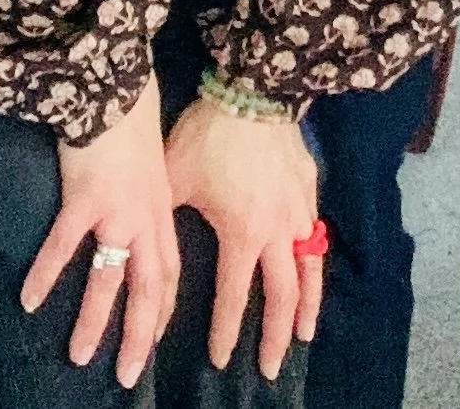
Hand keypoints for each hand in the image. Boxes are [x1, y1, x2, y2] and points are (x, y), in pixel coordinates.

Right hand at [21, 75, 179, 388]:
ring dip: (95, 320)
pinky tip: (28, 300)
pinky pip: (65, 246)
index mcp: (162, 210)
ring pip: (109, 279)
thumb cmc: (133, 118)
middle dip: (142, 335)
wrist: (118, 84)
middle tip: (129, 373)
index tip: (155, 338)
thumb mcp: (153, 163)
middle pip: (150, 288)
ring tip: (80, 355)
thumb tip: (136, 218)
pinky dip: (46, 274)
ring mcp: (117, 210)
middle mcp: (146, 217)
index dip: (164, 308)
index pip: (169, 271)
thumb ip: (147, 196)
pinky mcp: (86, 197)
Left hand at [164, 93, 322, 382]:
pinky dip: (315, 263)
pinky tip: (311, 272)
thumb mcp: (175, 178)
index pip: (232, 297)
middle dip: (274, 336)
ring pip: (309, 269)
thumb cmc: (208, 135)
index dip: (224, 332)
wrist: (253, 90)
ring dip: (306, 307)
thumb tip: (143, 243)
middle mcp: (276, 230)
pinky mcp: (309, 187)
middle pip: (282, 295)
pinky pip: (316, 236)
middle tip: (269, 369)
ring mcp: (298, 209)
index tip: (218, 360)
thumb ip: (167, 217)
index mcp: (241, 234)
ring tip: (303, 335)